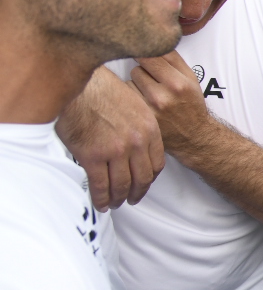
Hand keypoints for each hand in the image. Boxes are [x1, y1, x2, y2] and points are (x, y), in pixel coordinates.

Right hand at [55, 68, 165, 210]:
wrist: (80, 86)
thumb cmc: (101, 90)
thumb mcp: (133, 103)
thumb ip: (138, 125)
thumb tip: (132, 141)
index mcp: (149, 129)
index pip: (156, 163)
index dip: (150, 178)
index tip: (144, 183)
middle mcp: (137, 142)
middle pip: (142, 177)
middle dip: (137, 192)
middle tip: (132, 199)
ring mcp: (117, 151)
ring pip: (122, 184)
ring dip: (119, 198)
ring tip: (114, 203)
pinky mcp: (94, 156)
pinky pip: (101, 185)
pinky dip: (101, 197)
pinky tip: (100, 202)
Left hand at [129, 50, 215, 159]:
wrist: (193, 135)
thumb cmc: (190, 103)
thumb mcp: (191, 78)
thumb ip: (172, 58)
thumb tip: (150, 39)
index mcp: (178, 83)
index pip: (149, 56)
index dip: (145, 53)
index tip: (144, 54)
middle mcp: (162, 96)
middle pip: (137, 69)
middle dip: (143, 72)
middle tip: (153, 80)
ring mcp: (148, 109)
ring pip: (128, 83)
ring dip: (135, 85)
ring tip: (148, 93)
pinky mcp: (138, 119)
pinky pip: (126, 98)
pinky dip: (131, 99)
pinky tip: (141, 103)